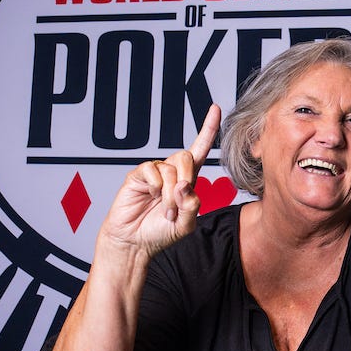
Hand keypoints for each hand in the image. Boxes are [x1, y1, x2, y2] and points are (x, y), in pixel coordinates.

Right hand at [97, 104, 221, 254]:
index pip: (200, 150)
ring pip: (171, 168)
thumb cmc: (160, 232)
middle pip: (186, 157)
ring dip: (170, 195)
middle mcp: (171, 171)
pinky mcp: (138, 175)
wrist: (134, 242)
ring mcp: (154, 172)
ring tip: (165, 212)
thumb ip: (192, 206)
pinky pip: (152, 170)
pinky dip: (156, 187)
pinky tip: (152, 197)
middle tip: (177, 206)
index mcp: (187, 179)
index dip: (208, 129)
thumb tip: (184, 185)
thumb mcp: (186, 224)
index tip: (215, 108)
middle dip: (187, 181)